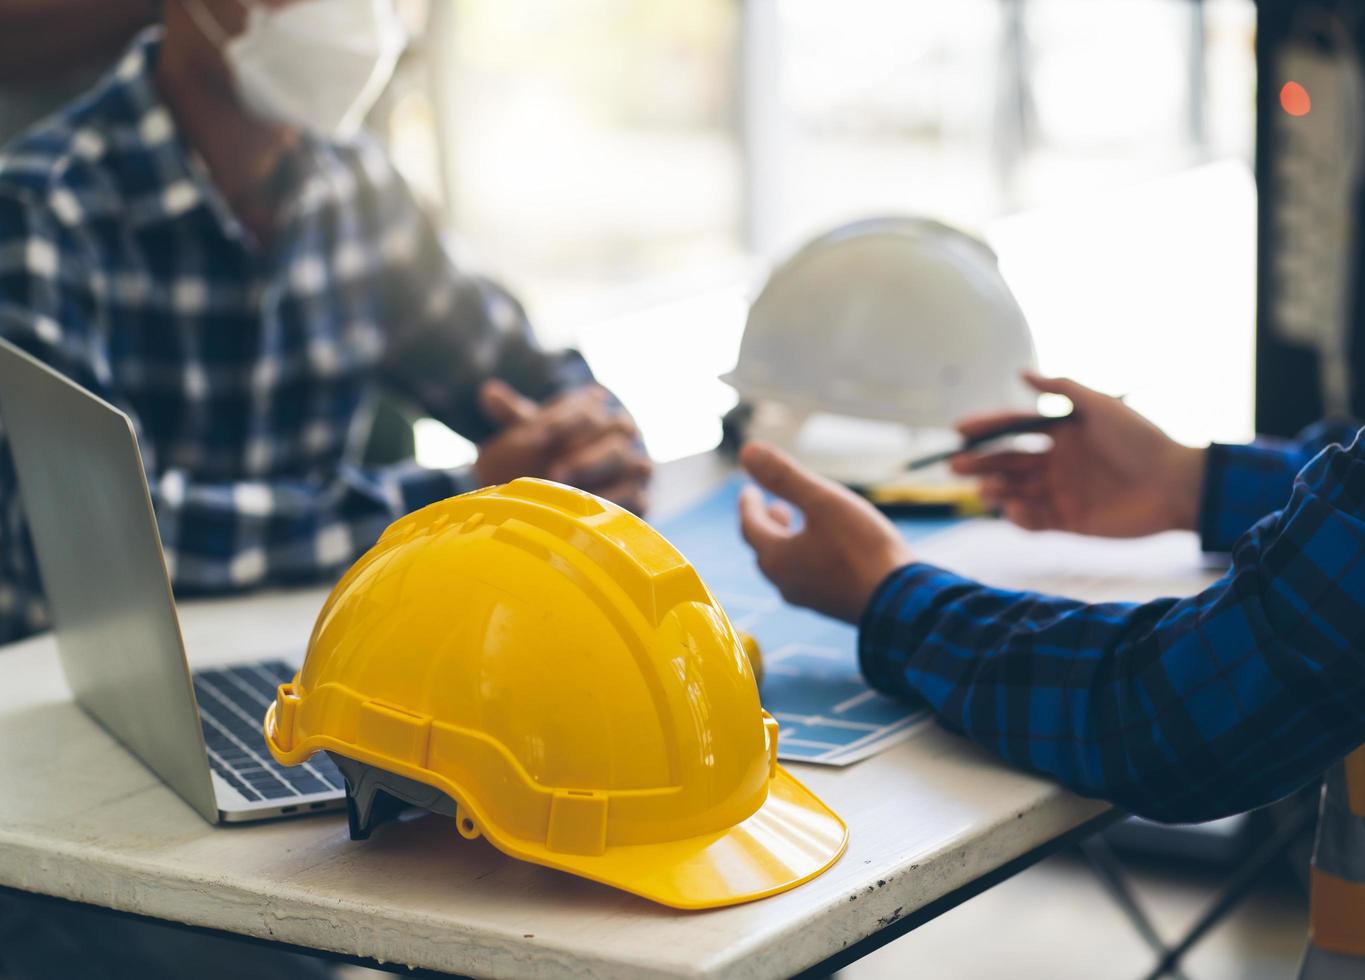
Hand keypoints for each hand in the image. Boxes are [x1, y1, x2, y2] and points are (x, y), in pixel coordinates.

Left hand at [473, 380, 652, 513]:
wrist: (580, 486)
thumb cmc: (555, 451)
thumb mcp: (536, 432)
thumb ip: (516, 415)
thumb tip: (488, 392)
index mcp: (601, 410)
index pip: (587, 408)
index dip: (562, 421)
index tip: (535, 438)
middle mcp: (626, 434)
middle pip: (617, 433)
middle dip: (585, 453)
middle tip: (554, 473)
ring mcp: (638, 465)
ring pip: (635, 465)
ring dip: (604, 481)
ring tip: (572, 495)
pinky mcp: (644, 497)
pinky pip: (639, 499)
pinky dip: (618, 505)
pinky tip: (591, 515)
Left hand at [738, 442, 913, 623]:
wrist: (901, 602)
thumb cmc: (861, 548)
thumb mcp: (822, 501)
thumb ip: (784, 476)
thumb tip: (746, 449)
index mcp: (776, 558)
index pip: (749, 527)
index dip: (748, 505)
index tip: (749, 490)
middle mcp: (786, 583)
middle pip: (764, 550)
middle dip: (766, 525)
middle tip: (776, 506)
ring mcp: (809, 598)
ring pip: (786, 567)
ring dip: (786, 542)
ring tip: (800, 526)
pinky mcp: (832, 605)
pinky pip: (807, 578)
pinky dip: (806, 557)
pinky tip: (828, 551)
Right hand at [950, 372, 1205, 536]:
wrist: (1176, 484)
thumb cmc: (1141, 439)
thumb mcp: (1100, 405)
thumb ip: (1061, 387)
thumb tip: (1021, 373)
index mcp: (1063, 433)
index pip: (1015, 428)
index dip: (987, 428)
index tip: (959, 430)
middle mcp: (1057, 463)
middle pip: (1007, 461)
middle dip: (980, 462)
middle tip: (955, 465)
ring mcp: (1061, 493)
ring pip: (1015, 491)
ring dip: (995, 489)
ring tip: (983, 488)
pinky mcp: (1068, 522)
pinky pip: (1034, 520)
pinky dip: (1018, 516)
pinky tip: (1011, 508)